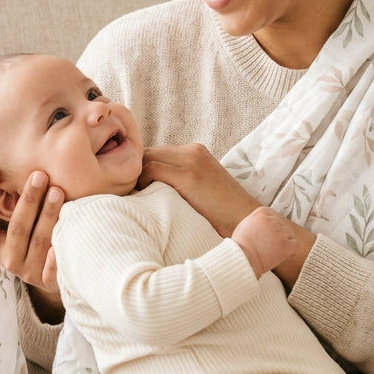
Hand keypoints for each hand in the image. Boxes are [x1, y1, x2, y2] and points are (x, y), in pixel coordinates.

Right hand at [0, 166, 63, 319]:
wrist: (48, 278)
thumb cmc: (20, 243)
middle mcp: (8, 258)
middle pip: (17, 228)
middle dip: (28, 200)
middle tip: (39, 174)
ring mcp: (29, 271)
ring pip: (38, 241)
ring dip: (48, 215)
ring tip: (58, 191)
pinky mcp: (50, 282)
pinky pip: (53, 271)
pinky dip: (56, 258)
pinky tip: (64, 239)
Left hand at [139, 144, 258, 237]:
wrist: (248, 222)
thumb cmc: (223, 214)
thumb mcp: (201, 190)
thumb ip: (179, 182)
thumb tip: (149, 189)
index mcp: (195, 152)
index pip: (154, 152)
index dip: (138, 169)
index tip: (130, 188)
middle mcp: (192, 151)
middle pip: (147, 152)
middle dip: (132, 171)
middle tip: (125, 194)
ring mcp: (191, 161)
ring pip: (146, 158)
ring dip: (134, 178)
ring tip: (132, 199)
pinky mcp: (189, 175)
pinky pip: (151, 169)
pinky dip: (141, 183)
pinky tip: (142, 201)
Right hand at [231, 206, 299, 276]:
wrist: (243, 260)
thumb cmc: (240, 246)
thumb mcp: (245, 224)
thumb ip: (257, 219)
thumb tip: (265, 220)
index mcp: (261, 212)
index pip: (273, 215)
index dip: (270, 226)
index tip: (264, 234)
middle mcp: (272, 219)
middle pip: (281, 224)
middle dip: (276, 234)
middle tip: (266, 244)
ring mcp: (280, 232)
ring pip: (289, 234)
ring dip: (283, 241)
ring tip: (271, 249)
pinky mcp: (287, 245)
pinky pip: (295, 244)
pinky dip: (290, 249)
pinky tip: (281, 253)